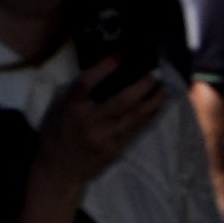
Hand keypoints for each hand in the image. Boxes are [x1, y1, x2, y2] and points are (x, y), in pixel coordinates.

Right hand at [27, 63, 167, 221]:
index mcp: (72, 106)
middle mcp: (89, 121)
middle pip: (120, 101)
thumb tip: (106, 70)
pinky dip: (148, 118)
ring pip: (133, 117)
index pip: (87, 82)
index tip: (121, 53)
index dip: (104, 67)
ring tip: (165, 90)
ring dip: (152, 102)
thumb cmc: (58, 131)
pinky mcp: (114, 150)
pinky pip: (135, 130)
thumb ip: (79, 91)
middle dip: (141, 86)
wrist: (60, 169)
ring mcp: (104, 137)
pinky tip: (157, 108)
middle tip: (156, 74)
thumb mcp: (60, 106)